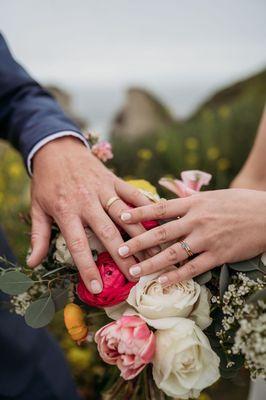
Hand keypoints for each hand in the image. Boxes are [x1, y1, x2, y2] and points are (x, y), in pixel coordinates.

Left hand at [27, 137, 151, 292]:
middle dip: (123, 257)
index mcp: (67, 212)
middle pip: (108, 233)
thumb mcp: (37, 208)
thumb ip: (38, 236)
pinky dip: (146, 206)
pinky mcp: (114, 179)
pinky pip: (133, 193)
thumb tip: (32, 263)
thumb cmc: (46, 181)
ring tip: (155, 252)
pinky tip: (160, 219)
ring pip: (126, 215)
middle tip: (136, 276)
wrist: (56, 148)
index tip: (98, 288)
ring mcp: (103, 189)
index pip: (78, 245)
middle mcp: (87, 202)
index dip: (88, 268)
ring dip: (141, 235)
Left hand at [117, 189, 265, 284]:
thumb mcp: (213, 196)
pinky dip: (176, 277)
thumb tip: (172, 202)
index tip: (120, 215)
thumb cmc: (240, 203)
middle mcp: (197, 220)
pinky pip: (193, 268)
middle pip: (161, 232)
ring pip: (173, 254)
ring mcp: (207, 239)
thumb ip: (191, 202)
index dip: (139, 212)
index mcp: (194, 203)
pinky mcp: (218, 255)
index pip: (160, 207)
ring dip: (151, 264)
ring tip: (134, 272)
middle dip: (138, 242)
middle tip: (119, 250)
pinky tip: (162, 283)